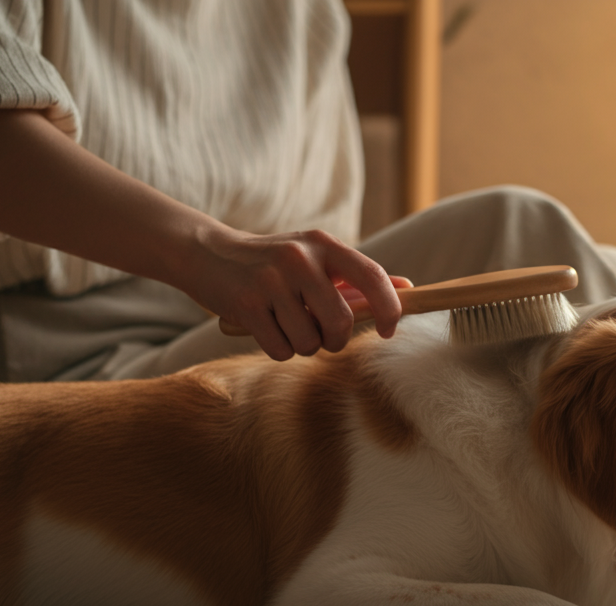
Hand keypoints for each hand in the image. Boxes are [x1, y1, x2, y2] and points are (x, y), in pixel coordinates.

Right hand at [187, 228, 407, 360]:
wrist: (208, 253)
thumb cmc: (272, 262)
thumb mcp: (314, 258)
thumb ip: (356, 277)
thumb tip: (407, 288)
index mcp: (323, 244)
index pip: (372, 277)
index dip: (390, 309)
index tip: (390, 330)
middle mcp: (299, 259)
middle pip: (341, 323)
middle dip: (334, 340)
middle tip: (319, 333)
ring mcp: (271, 281)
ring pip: (309, 343)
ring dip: (302, 345)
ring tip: (285, 325)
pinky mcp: (246, 305)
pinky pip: (281, 350)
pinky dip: (278, 348)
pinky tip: (265, 328)